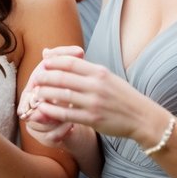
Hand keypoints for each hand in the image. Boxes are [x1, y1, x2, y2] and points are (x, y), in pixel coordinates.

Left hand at [19, 45, 156, 141]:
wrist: (142, 117)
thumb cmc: (122, 96)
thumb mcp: (107, 77)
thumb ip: (86, 69)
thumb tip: (65, 58)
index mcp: (100, 72)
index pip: (70, 62)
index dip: (53, 62)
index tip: (43, 63)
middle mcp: (96, 85)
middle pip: (62, 78)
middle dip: (44, 77)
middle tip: (34, 79)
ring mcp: (94, 102)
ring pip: (62, 95)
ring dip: (45, 94)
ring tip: (35, 93)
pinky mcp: (92, 119)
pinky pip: (66, 114)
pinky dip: (52, 111)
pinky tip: (43, 109)